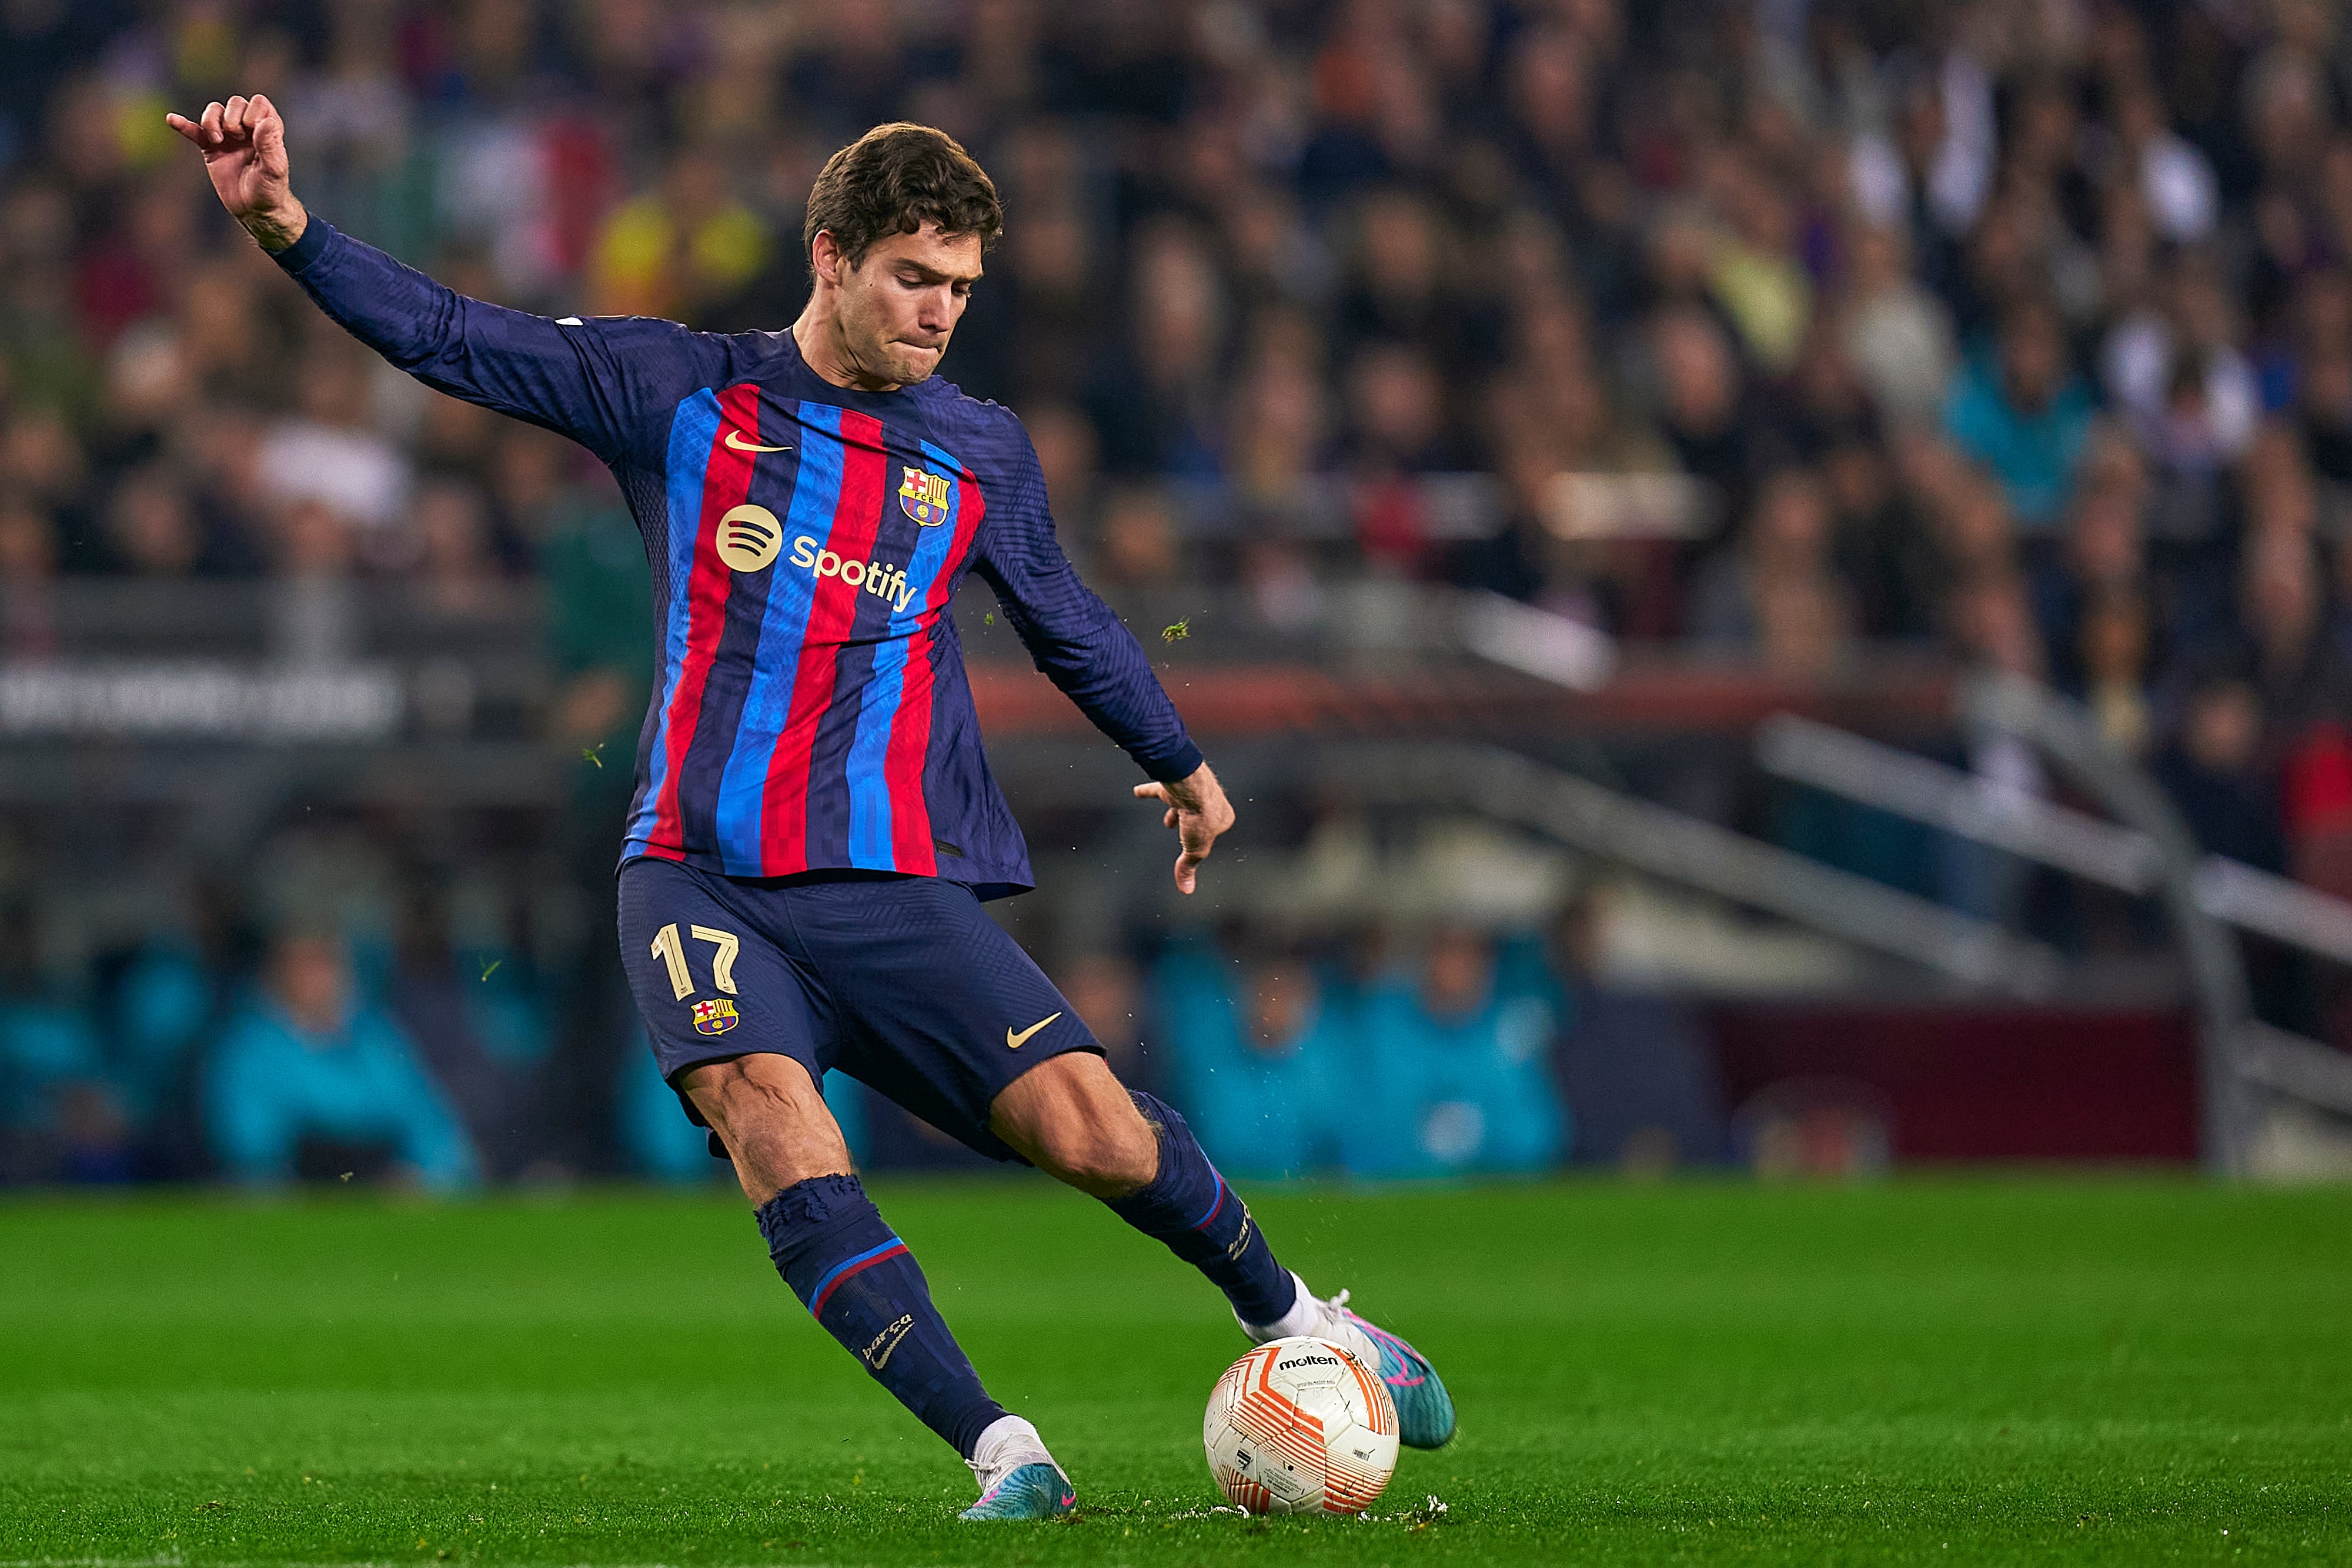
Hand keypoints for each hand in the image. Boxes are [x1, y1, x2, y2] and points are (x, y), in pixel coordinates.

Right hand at [165, 94, 306, 251]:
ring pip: (215, 111)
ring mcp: (228, 137)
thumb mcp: (274, 169)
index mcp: (267, 130)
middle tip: (237, 137)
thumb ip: (270, 145)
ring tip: (217, 140)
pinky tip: (172, 119)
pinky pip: (194, 131)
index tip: (253, 131)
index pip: (259, 103)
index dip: (253, 112)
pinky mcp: (210, 148)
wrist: (254, 209)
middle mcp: (248, 129)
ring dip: (212, 121)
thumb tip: (267, 121)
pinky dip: (183, 125)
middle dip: (232, 117)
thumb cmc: (270, 189)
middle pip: (235, 103)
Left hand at [1133, 761, 1234, 894]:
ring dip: (1174, 812)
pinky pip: (1159, 789)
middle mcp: (1210, 801)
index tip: (1197, 848)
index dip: (1205, 839)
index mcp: (1223, 817)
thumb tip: (1187, 889)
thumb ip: (1188, 866)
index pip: (1213, 831)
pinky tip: (1137, 793)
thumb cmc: (1201, 816)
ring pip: (1182, 804)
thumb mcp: (1195, 849)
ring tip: (1168, 822)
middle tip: (1184, 835)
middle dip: (1190, 826)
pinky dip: (1148, 792)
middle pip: (1198, 816)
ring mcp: (1192, 791)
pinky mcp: (1175, 784)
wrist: (1192, 788)